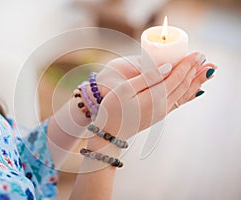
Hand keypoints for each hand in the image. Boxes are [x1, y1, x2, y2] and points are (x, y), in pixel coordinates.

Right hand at [90, 52, 215, 145]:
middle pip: (183, 84)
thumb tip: (167, 67)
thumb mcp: (125, 89)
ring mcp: (162, 111)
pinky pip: (179, 101)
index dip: (187, 64)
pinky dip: (189, 92)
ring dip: (195, 81)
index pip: (176, 76)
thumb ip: (147, 77)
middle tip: (205, 57)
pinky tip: (194, 89)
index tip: (197, 53)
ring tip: (206, 71)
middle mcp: (163, 105)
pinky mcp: (159, 114)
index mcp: (155, 97)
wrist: (111, 132)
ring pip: (184, 93)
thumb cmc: (113, 109)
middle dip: (194, 70)